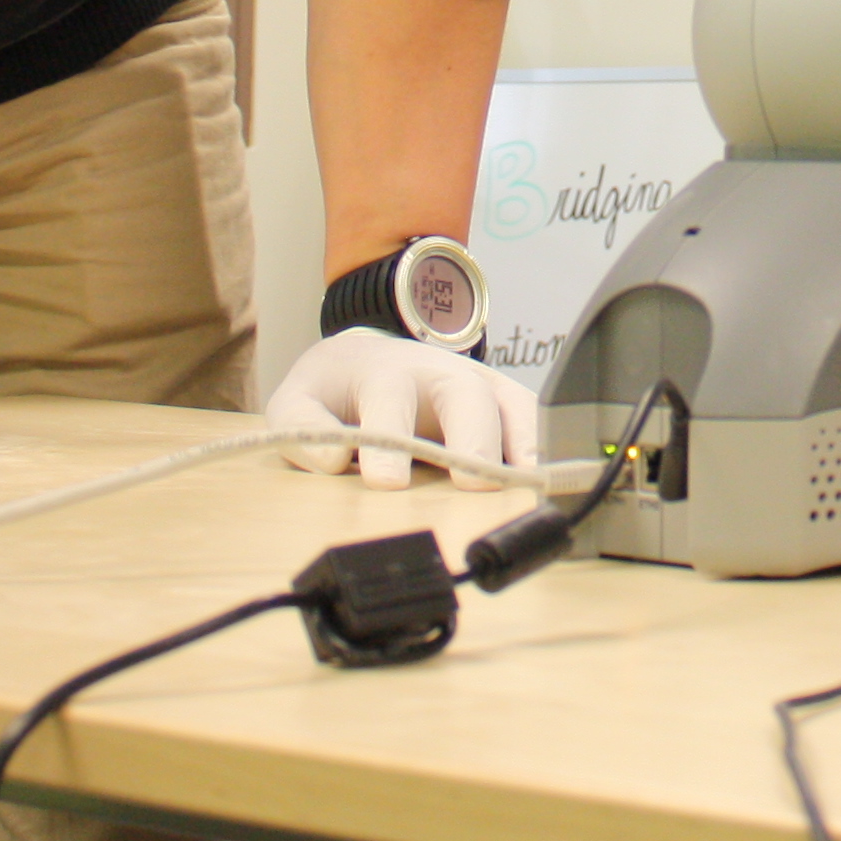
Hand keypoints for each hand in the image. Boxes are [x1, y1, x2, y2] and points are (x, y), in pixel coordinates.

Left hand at [265, 328, 541, 487]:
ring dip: (520, 439)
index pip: (388, 402)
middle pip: (464, 393)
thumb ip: (302, 430)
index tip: (387, 483)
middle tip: (473, 483)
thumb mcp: (297, 404)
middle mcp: (436, 370)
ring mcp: (474, 381)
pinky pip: (527, 415)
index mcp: (382, 371)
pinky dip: (539, 442)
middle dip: (471, 435)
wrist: (365, 358)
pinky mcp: (499, 399)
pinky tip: (543, 477)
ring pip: (506, 400)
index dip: (388, 441)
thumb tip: (331, 462)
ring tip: (527, 481)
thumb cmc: (334, 392)